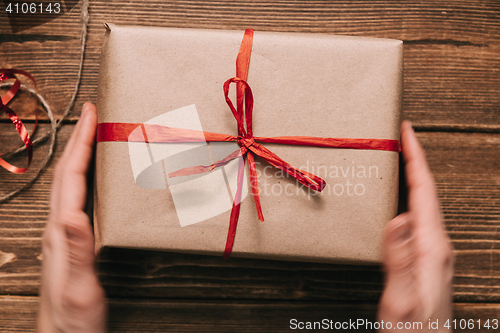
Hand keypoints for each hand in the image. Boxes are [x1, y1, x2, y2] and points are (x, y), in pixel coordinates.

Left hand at [38, 102, 105, 331]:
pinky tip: (94, 181)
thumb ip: (75, 251)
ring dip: (81, 157)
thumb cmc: (73, 319)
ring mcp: (63, 236)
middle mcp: (58, 230)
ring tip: (93, 139)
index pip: (70, 179)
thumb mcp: (78, 288)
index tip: (90, 116)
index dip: (80, 145)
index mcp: (61, 233)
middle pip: (67, 176)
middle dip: (78, 141)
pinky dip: (86, 180)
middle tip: (92, 116)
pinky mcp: (72, 244)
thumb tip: (72, 213)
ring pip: (71, 186)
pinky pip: (78, 200)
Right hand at [378, 121, 453, 331]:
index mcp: (432, 248)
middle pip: (426, 192)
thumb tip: (398, 220)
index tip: (407, 131)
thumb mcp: (401, 301)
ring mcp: (434, 252)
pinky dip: (408, 197)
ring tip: (397, 159)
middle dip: (414, 160)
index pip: (424, 191)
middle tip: (398, 137)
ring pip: (423, 203)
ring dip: (411, 177)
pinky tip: (397, 199)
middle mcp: (437, 246)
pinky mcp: (426, 259)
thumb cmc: (412, 331)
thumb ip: (401, 262)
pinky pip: (418, 218)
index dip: (416, 158)